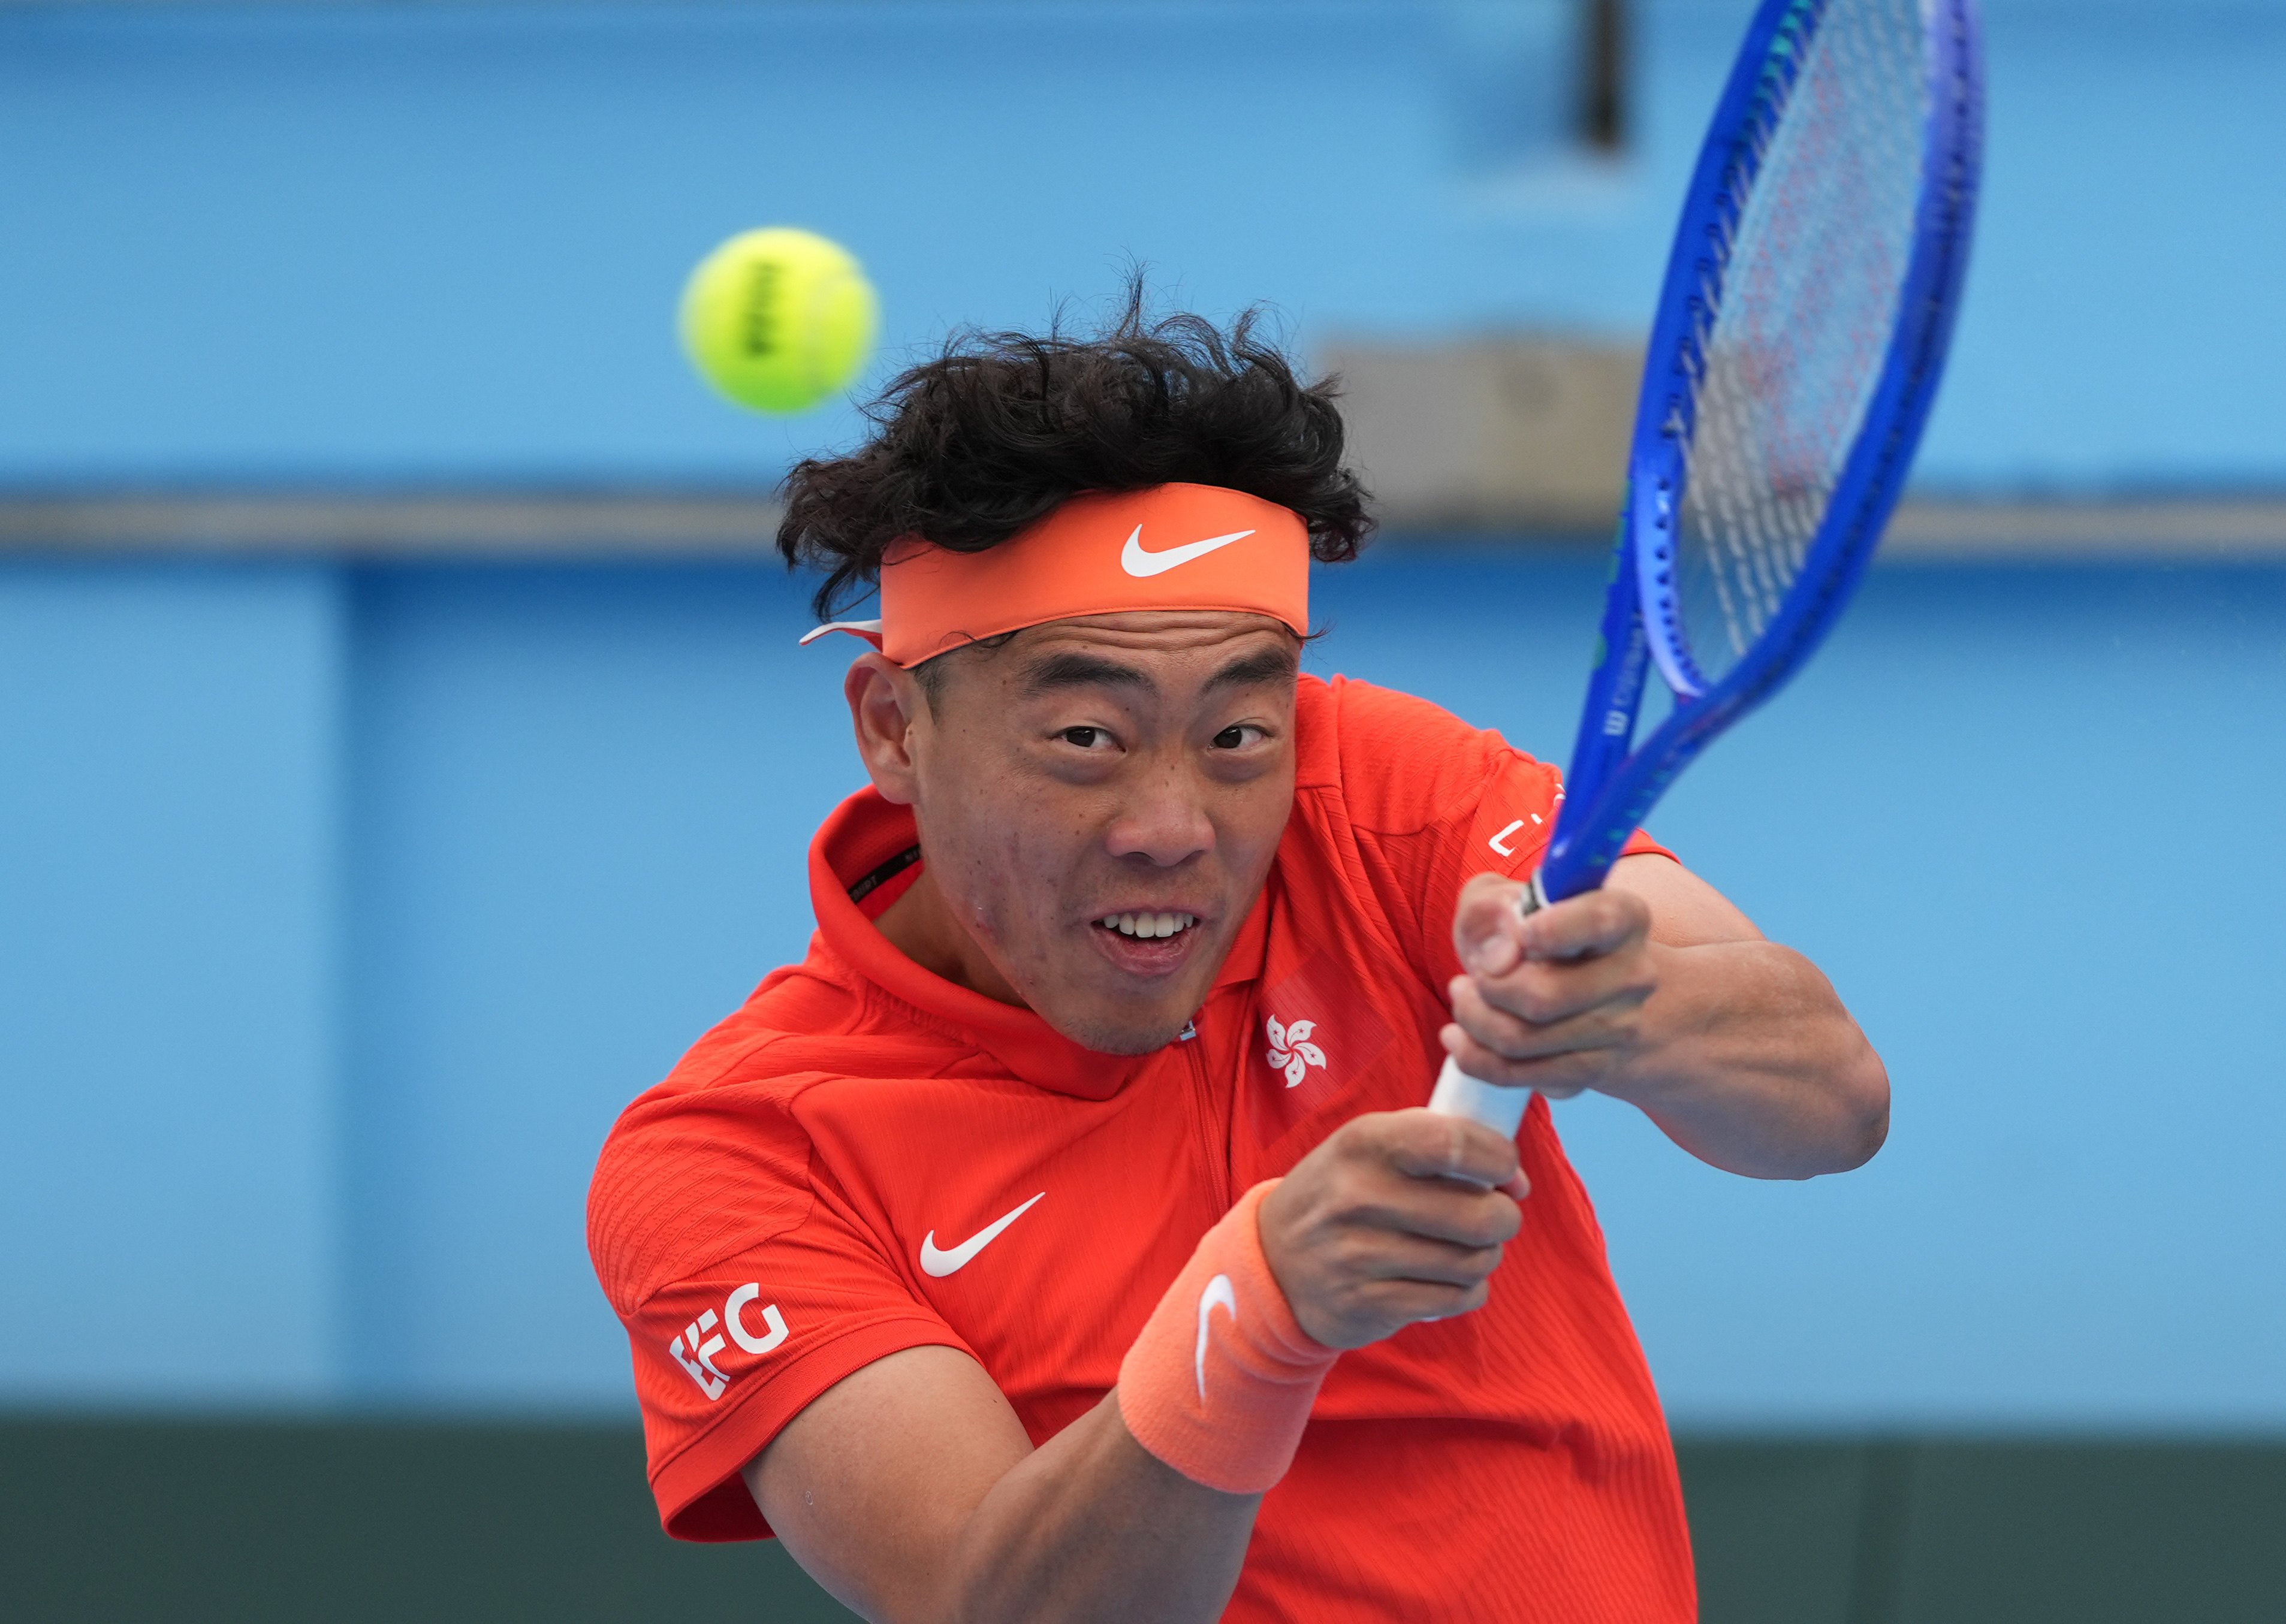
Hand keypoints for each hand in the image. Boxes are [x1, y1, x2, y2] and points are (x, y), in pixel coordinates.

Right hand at [1257, 1109, 1526, 1349]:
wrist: (1272, 1262)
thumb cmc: (1342, 1193)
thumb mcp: (1369, 1147)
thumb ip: (1438, 1145)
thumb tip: (1517, 1182)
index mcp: (1363, 1143)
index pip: (1454, 1144)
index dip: (1499, 1158)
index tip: (1505, 1170)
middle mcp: (1358, 1196)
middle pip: (1478, 1215)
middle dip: (1503, 1217)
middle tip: (1494, 1217)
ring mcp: (1360, 1255)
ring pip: (1473, 1262)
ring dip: (1485, 1256)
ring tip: (1466, 1248)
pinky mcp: (1368, 1303)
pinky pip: (1455, 1299)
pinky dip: (1467, 1290)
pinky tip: (1448, 1278)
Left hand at [1442, 873, 1658, 1101]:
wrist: (1572, 983)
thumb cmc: (1530, 931)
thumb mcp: (1500, 900)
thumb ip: (1489, 909)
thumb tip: (1497, 958)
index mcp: (1623, 917)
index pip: (1600, 920)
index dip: (1554, 928)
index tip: (1523, 933)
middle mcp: (1633, 975)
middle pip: (1544, 997)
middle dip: (1487, 988)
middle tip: (1471, 977)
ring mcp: (1619, 1028)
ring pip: (1523, 1039)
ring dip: (1475, 1020)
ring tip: (1464, 998)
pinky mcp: (1593, 1069)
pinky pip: (1520, 1074)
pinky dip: (1477, 1058)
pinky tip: (1461, 1038)